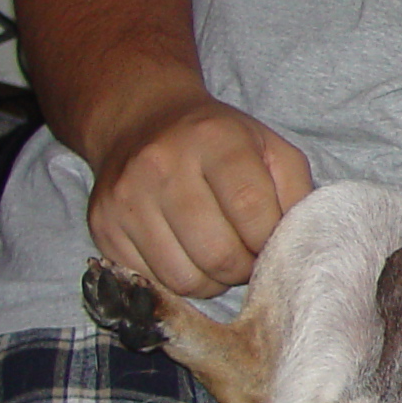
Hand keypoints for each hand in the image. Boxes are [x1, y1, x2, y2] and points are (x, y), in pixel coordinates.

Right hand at [84, 81, 312, 297]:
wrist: (142, 120)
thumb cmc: (219, 141)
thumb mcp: (270, 148)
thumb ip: (297, 191)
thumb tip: (300, 245)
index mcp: (214, 139)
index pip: (252, 211)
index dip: (269, 241)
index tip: (271, 242)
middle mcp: (162, 165)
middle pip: (218, 253)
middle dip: (243, 267)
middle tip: (247, 256)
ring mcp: (126, 198)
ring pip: (183, 279)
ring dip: (212, 281)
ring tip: (218, 257)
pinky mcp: (102, 226)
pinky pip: (151, 282)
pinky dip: (176, 281)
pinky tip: (186, 255)